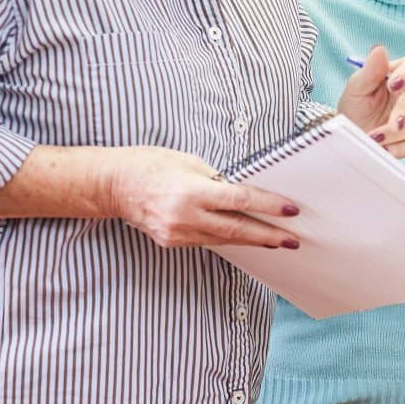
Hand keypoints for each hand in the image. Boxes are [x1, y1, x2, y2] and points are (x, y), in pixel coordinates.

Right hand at [105, 147, 299, 249]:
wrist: (112, 185)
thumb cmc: (150, 165)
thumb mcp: (189, 162)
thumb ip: (217, 180)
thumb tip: (243, 194)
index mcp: (191, 191)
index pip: (240, 201)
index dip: (268, 207)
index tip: (290, 210)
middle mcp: (185, 216)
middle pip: (237, 229)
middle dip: (268, 235)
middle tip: (292, 240)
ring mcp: (177, 233)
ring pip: (224, 239)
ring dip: (251, 240)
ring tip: (276, 241)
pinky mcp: (171, 241)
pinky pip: (207, 241)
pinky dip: (227, 239)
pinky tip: (244, 238)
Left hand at [337, 45, 404, 157]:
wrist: (353, 133)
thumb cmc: (355, 107)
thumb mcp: (356, 88)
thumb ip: (370, 70)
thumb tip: (379, 49)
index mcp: (401, 73)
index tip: (393, 85)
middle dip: (403, 114)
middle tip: (390, 126)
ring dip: (397, 135)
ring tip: (375, 140)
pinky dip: (401, 148)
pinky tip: (385, 150)